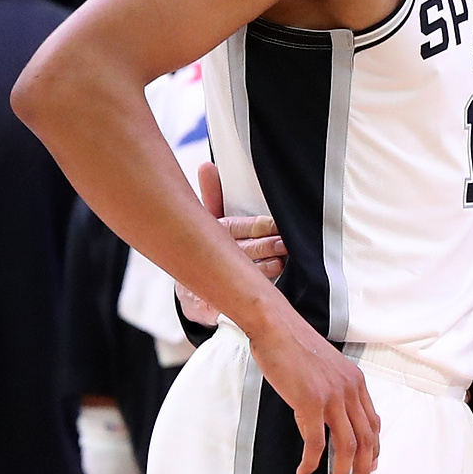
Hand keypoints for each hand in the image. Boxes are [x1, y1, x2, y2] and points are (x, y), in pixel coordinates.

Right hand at [176, 161, 286, 325]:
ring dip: (261, 269)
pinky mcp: (207, 308)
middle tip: (283, 243)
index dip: (255, 227)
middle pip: (239, 251)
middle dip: (263, 246)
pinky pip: (230, 305)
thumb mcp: (207, 222)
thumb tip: (207, 165)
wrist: (189, 294)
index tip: (273, 225)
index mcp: (209, 234)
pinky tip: (270, 294)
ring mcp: (204, 284)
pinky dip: (250, 300)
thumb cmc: (203, 251)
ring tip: (280, 262)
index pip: (232, 228)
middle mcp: (206, 258)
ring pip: (239, 277)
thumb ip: (212, 195)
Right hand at [246, 308, 381, 473]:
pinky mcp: (311, 402)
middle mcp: (350, 390)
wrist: (277, 328)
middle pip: (367, 440)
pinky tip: (304, 471)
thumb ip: (335, 390)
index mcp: (356, 382)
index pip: (373, 423)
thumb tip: (331, 417)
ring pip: (347, 446)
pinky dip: (312, 462)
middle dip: (364, 468)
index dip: (374, 449)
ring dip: (341, 473)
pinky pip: (316, 443)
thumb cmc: (295, 346)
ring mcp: (332, 397)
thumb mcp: (327, 368)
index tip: (370, 466)